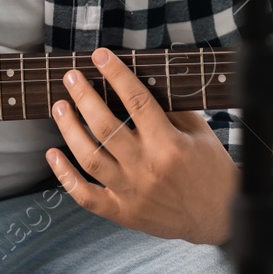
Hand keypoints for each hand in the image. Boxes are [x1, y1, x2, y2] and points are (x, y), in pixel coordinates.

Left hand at [46, 46, 237, 244]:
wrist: (220, 217)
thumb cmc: (211, 170)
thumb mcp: (200, 133)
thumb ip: (173, 109)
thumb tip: (142, 82)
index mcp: (169, 144)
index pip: (137, 101)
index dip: (116, 74)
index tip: (100, 56)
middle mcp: (147, 167)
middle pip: (105, 127)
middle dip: (84, 97)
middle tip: (71, 77)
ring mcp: (132, 192)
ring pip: (90, 158)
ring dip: (69, 129)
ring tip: (59, 106)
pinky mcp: (123, 213)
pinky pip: (86, 196)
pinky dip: (65, 176)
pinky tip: (52, 154)